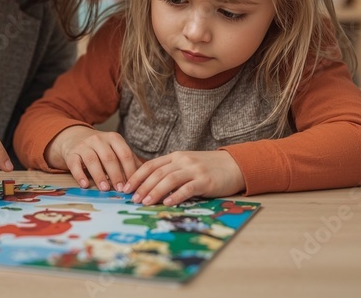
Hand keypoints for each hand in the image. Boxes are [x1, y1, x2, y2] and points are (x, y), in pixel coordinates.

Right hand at [46, 126, 141, 190]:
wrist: (75, 138)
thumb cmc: (101, 148)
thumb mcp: (116, 149)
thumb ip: (129, 161)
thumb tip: (146, 178)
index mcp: (114, 138)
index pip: (125, 153)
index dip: (129, 170)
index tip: (133, 185)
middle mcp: (98, 139)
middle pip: (109, 157)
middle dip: (116, 174)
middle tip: (120, 189)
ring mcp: (84, 146)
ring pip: (92, 160)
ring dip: (99, 175)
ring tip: (105, 189)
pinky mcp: (71, 153)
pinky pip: (75, 164)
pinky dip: (80, 175)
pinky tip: (85, 185)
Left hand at [123, 150, 243, 205]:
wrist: (234, 165)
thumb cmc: (208, 168)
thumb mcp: (187, 165)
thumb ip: (171, 171)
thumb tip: (149, 186)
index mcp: (175, 156)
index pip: (151, 165)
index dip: (136, 176)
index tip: (125, 188)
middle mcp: (183, 161)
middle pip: (157, 173)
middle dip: (142, 186)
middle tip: (132, 199)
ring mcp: (194, 170)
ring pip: (169, 180)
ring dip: (155, 191)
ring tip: (145, 202)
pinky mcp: (205, 181)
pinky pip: (187, 188)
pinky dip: (176, 196)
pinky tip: (167, 203)